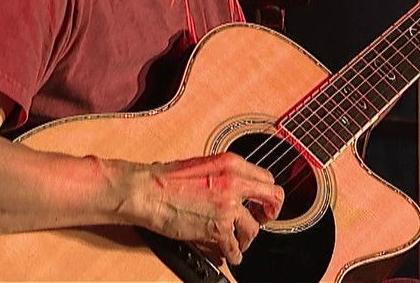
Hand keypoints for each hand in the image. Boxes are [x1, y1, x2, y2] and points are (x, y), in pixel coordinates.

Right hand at [132, 152, 283, 266]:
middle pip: (272, 197)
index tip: (261, 202)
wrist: (147, 192)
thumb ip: (223, 175)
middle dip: (270, 212)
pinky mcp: (218, 228)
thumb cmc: (164, 179)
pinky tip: (230, 256)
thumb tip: (234, 188)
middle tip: (263, 220)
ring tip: (239, 242)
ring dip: (247, 238)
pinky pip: (235, 246)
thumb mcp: (202, 165)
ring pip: (254, 227)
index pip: (265, 178)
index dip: (265, 193)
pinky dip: (233, 254)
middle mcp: (234, 182)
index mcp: (231, 164)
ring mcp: (228, 206)